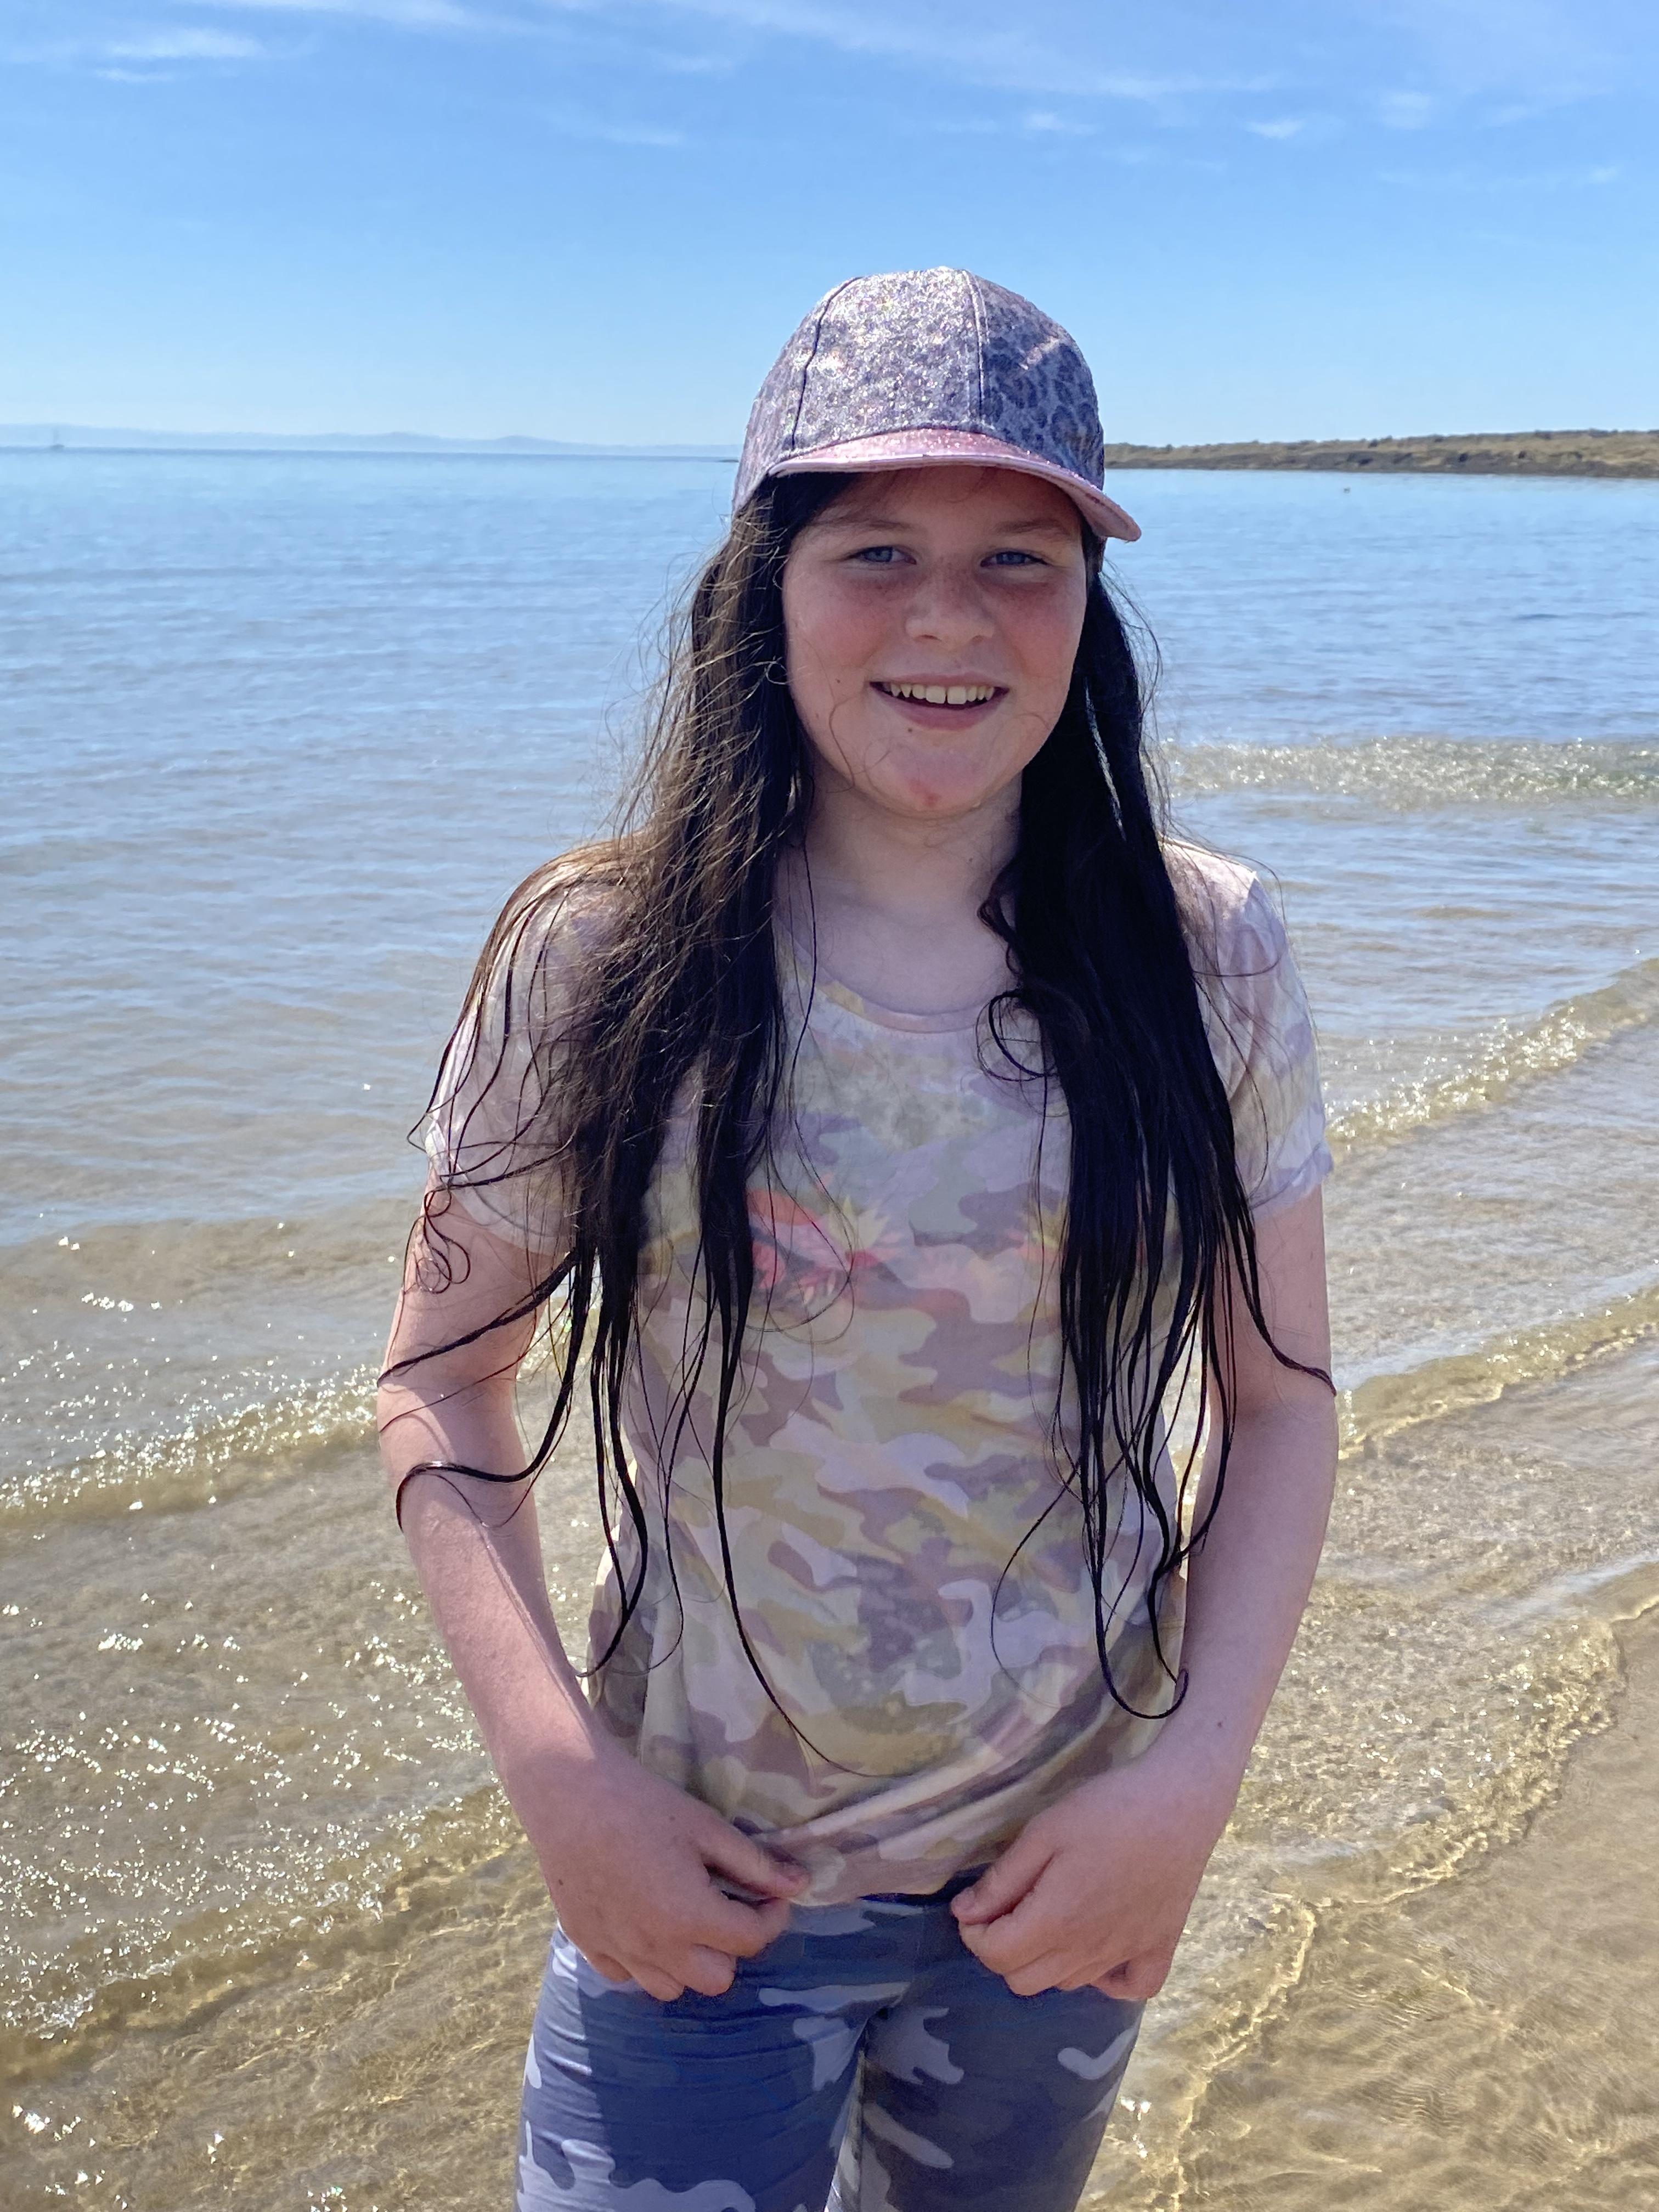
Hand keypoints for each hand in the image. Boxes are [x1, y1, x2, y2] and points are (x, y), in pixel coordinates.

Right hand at [509, 1736, 806, 2002]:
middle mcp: (656, 1948)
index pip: (751, 1941)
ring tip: (686, 1917)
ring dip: (689, 1961)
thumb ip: (755, 1864)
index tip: (772, 1893)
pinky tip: (645, 1919)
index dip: (772, 1917)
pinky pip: (628, 1975)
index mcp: (690, 1918)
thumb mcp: (707, 1827)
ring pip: (672, 1987)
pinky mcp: (588, 1944)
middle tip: (728, 1905)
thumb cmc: (643, 1804)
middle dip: (733, 1947)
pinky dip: (644, 1959)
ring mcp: (618, 1951)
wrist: (568, 1794)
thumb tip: (800, 1885)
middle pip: (717, 1979)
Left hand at [951, 1745, 1233, 1999]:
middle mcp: (1089, 1951)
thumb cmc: (1107, 1810)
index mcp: (1056, 1921)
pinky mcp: (1160, 1949)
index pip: (996, 1956)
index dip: (974, 1934)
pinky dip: (1109, 1980)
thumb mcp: (1043, 1832)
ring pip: (1067, 1985)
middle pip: (1025, 1981)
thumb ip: (1002, 1880)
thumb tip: (963, 1914)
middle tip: (1011, 1908)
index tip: (976, 1906)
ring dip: (1046, 1960)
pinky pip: (1130, 1988)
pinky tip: (1099, 1947)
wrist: (1180, 1804)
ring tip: (1051, 1914)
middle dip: (1004, 1950)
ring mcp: (1127, 1955)